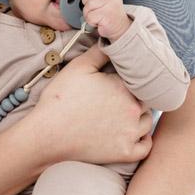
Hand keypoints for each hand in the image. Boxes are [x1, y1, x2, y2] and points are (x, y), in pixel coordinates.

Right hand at [32, 44, 153, 164]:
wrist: (47, 136)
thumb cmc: (61, 100)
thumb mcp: (78, 67)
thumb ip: (100, 52)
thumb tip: (113, 41)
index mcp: (125, 87)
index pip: (139, 78)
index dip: (129, 78)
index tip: (116, 82)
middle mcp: (134, 110)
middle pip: (146, 99)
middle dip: (135, 96)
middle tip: (117, 98)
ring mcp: (131, 134)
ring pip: (147, 121)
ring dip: (139, 116)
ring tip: (122, 114)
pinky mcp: (125, 153)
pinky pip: (145, 146)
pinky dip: (142, 140)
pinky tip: (132, 134)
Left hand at [75, 0, 130, 39]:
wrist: (120, 27)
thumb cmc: (109, 13)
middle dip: (87, 5)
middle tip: (95, 10)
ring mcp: (111, 3)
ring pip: (88, 6)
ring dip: (88, 14)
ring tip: (97, 16)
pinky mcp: (107, 15)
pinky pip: (90, 16)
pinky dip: (91, 21)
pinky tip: (98, 22)